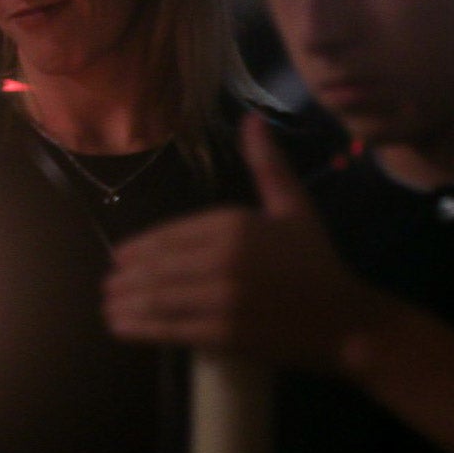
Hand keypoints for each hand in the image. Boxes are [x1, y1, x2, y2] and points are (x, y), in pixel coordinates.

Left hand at [105, 112, 384, 372]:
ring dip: (125, 303)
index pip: (171, 234)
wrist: (345, 320)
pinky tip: (122, 327)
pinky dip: (140, 328)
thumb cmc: (316, 262)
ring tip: (108, 307)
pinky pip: (171, 328)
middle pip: (158, 267)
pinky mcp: (223, 333)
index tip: (118, 257)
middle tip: (107, 286)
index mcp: (235, 224)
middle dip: (125, 278)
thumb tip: (252, 118)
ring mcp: (222, 298)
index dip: (140, 248)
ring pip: (158, 297)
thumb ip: (267, 164)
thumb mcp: (294, 206)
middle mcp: (223, 258)